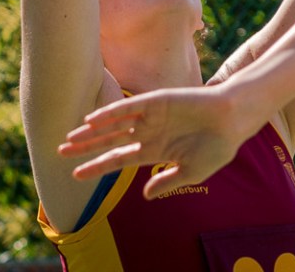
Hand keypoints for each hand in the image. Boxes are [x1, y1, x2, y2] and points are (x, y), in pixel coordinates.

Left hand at [57, 86, 249, 199]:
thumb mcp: (192, 172)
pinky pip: (128, 107)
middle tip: (60, 153)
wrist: (233, 120)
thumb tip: (145, 194)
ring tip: (70, 139)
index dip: (97, 167)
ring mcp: (151, 116)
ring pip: (114, 124)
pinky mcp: (157, 100)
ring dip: (92, 131)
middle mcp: (148, 132)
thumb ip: (167, 182)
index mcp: (155, 150)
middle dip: (86, 148)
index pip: (119, 160)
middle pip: (110, 141)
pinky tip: (93, 120)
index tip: (75, 176)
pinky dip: (110, 113)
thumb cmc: (218, 146)